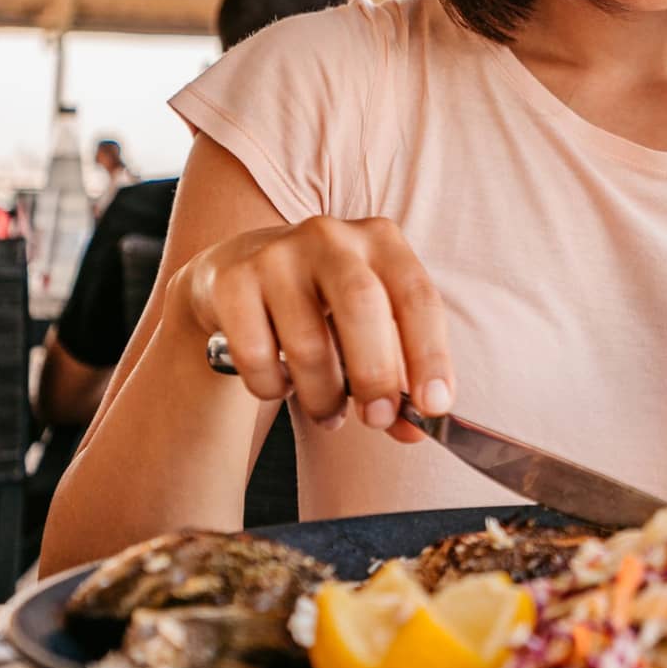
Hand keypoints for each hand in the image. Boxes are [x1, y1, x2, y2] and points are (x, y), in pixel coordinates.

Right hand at [173, 216, 453, 440]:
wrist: (236, 272)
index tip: (434, 406)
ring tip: (327, 413)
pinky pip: (256, 354)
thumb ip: (396, 374)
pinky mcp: (233, 281)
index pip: (418, 298)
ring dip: (322, 395)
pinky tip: (280, 384)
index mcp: (381, 242)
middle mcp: (331, 238)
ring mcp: (278, 254)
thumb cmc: (320, 304)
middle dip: (374, 374)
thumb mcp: (367, 324)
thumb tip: (414, 429)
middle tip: (378, 419)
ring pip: (307, 342)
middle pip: (362, 307)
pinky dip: (272, 386)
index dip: (430, 354)